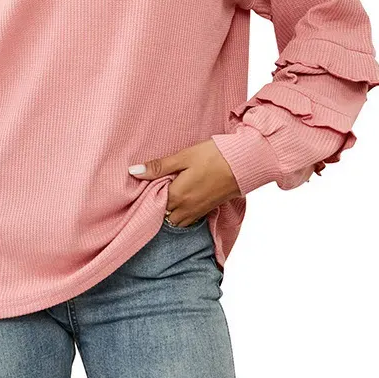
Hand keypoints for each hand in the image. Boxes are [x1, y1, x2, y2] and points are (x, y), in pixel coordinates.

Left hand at [128, 139, 242, 226]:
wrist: (245, 163)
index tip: (146, 185)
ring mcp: (199, 211)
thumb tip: (133, 171)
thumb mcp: (184, 156)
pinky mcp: (209, 209)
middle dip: (158, 206)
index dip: (148, 196)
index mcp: (178, 195)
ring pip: (177, 221)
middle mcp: (187, 208)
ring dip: (170, 212)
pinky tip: (184, 200)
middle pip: (164, 216)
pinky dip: (183, 214)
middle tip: (156, 191)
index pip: (153, 204)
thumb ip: (159, 166)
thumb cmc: (214, 156)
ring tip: (169, 195)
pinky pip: (190, 219)